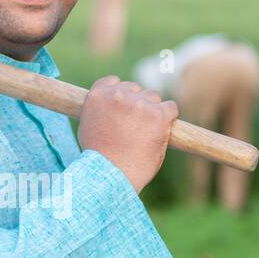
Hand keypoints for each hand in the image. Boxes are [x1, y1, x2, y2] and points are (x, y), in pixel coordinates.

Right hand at [77, 75, 178, 192]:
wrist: (111, 176)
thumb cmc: (99, 159)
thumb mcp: (87, 128)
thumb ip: (99, 110)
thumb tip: (110, 107)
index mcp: (98, 96)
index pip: (113, 81)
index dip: (120, 95)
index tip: (122, 109)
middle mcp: (117, 95)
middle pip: (135, 89)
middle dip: (137, 105)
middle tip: (135, 129)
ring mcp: (138, 104)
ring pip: (153, 98)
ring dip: (153, 112)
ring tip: (144, 135)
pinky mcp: (157, 114)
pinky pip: (171, 107)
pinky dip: (169, 118)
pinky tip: (160, 132)